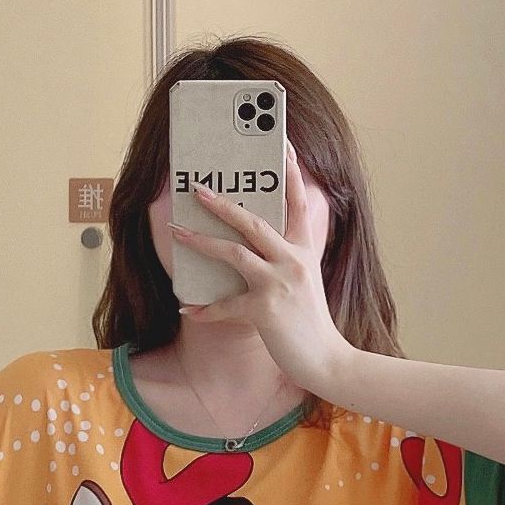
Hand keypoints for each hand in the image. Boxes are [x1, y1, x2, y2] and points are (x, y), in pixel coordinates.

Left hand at [169, 147, 354, 396]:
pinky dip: (205, 309)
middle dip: (223, 203)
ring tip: (177, 231)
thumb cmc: (311, 324)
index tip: (282, 143)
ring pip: (234, 252)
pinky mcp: (265, 309)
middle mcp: (293, 261)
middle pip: (254, 221)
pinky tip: (188, 309)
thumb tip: (255, 249)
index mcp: (304, 251)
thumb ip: (286, 261)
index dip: (291, 172)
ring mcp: (279, 283)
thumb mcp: (305, 283)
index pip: (298, 203)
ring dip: (201, 241)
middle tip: (197, 189)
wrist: (327, 360)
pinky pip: (226, 306)